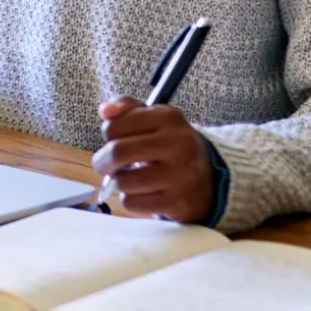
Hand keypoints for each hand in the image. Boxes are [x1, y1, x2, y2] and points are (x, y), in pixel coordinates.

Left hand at [92, 97, 216, 223]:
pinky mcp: (177, 202)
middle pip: (118, 152)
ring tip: (129, 178)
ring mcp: (180, 175)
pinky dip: (130, 200)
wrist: (208, 178)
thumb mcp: (153, 119)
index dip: (108, 135)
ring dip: (118, 182)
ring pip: (123, 182)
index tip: (114, 140)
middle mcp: (178, 144)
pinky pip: (133, 203)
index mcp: (169, 117)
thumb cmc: (170, 145)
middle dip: (102, 161)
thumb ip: (126, 108)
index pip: (115, 125)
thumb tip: (105, 110)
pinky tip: (142, 193)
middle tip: (104, 165)